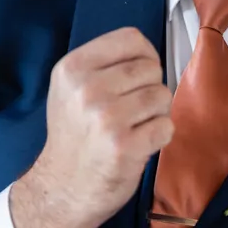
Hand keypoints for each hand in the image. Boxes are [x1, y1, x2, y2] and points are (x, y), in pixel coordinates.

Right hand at [10, 28, 173, 227]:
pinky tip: (139, 144)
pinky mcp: (125, 146)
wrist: (61, 189)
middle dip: (150, 87)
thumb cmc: (74, 135)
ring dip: (157, 113)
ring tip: (135, 126)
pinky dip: (160, 136)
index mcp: (73, 68)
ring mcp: (106, 118)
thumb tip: (149, 52)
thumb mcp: (71, 88)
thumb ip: (103, 64)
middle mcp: (87, 89)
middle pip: (151, 68)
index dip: (144, 55)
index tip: (137, 76)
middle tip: (132, 110)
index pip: (131, 38)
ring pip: (163, 95)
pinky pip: (166, 126)